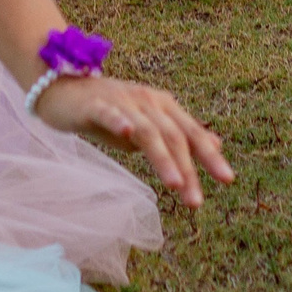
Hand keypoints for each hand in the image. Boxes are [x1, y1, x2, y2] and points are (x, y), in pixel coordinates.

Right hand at [32, 74, 233, 209]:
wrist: (64, 89)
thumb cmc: (110, 113)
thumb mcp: (148, 126)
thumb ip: (178, 135)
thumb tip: (215, 144)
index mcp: (164, 108)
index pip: (192, 133)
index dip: (210, 156)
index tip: (228, 180)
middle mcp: (148, 102)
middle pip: (174, 136)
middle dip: (188, 169)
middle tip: (197, 202)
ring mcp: (123, 102)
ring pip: (148, 131)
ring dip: (163, 157)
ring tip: (175, 183)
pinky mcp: (96, 104)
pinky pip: (109, 113)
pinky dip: (119, 121)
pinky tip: (126, 133)